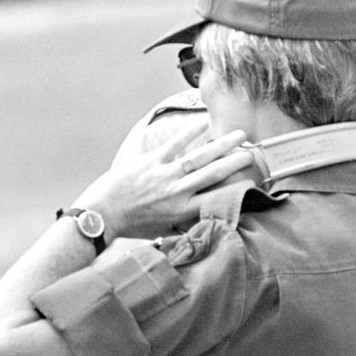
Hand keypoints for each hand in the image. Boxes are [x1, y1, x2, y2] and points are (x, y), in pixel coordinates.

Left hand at [73, 119, 253, 239]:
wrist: (103, 213)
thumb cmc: (132, 225)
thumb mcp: (162, 231)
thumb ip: (183, 225)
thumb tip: (204, 222)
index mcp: (183, 210)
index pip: (217, 196)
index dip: (237, 187)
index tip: (252, 180)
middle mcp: (178, 191)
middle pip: (214, 173)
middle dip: (236, 161)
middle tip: (253, 153)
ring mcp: (165, 174)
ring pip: (200, 156)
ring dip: (222, 144)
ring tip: (239, 135)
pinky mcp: (152, 161)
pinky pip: (175, 144)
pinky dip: (191, 132)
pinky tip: (204, 123)